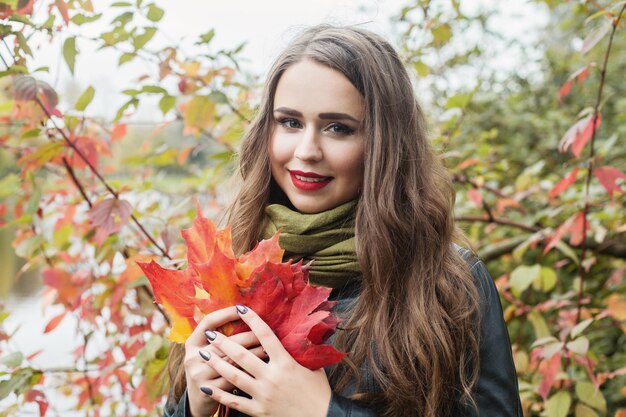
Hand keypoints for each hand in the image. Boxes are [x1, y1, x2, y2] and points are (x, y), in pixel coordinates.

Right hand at [184, 306, 266, 416]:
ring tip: (267, 349)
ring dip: (252, 354)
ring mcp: (198, 374)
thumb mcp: (204, 352)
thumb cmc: (208, 370)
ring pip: (231, 360)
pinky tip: (261, 368)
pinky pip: (233, 379)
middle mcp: (192, 357)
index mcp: (191, 343)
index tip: (242, 308)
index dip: (226, 313)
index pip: (208, 322)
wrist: (197, 402)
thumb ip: (217, 337)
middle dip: (247, 336)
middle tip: (265, 333)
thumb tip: (241, 312)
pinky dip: (249, 372)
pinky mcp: (208, 390)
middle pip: (224, 341)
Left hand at [199, 305, 331, 416]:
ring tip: (203, 354)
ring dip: (216, 363)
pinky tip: (207, 388)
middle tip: (210, 333)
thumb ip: (302, 350)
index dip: (252, 320)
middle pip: (243, 355)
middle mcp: (272, 377)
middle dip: (224, 342)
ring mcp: (263, 394)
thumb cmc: (319, 392)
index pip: (265, 335)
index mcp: (286, 363)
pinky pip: (235, 401)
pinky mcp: (258, 411)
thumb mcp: (314, 367)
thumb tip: (301, 331)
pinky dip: (219, 394)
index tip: (241, 309)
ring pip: (234, 376)